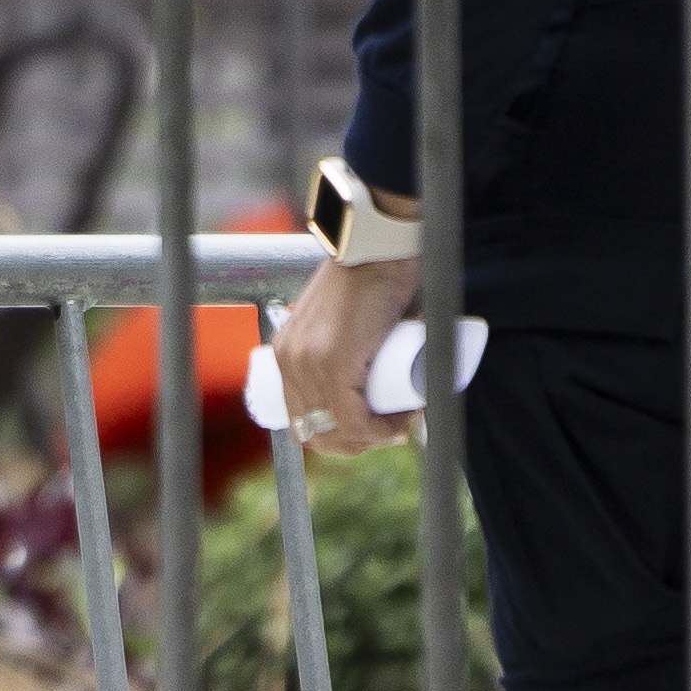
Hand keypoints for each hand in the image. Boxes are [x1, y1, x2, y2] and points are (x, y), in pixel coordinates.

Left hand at [268, 243, 414, 459]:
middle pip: (316, 432)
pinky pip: (354, 419)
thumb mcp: (344, 322)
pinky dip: (381, 429)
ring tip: (403, 419)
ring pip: (337, 430)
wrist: (378, 248)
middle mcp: (290, 361)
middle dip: (358, 442)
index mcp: (287, 354)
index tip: (378, 423)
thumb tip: (374, 373)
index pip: (304, 418)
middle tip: (393, 425)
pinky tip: (403, 420)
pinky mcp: (335, 363)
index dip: (342, 433)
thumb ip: (345, 343)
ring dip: (374, 436)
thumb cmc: (371, 280)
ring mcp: (309, 363)